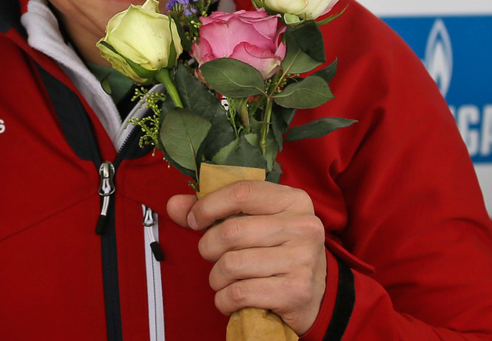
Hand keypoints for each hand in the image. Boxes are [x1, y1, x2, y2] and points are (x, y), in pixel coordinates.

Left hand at [167, 181, 326, 335]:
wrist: (316, 296)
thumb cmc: (276, 252)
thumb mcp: (254, 223)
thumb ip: (212, 211)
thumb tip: (174, 204)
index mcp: (293, 200)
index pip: (241, 192)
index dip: (208, 205)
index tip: (194, 220)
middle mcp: (303, 226)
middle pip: (231, 231)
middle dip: (208, 248)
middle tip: (212, 256)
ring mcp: (303, 259)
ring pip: (231, 264)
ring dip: (216, 277)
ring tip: (224, 279)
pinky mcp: (296, 292)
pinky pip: (239, 293)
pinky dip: (224, 299)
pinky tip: (231, 298)